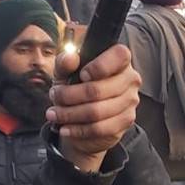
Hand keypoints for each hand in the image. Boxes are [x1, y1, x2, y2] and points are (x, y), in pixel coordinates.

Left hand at [48, 44, 139, 172]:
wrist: (84, 116)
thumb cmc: (76, 86)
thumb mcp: (65, 73)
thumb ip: (64, 63)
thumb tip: (70, 58)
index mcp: (119, 60)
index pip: (119, 55)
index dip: (99, 66)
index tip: (82, 75)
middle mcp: (130, 79)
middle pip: (99, 89)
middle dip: (69, 95)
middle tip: (54, 96)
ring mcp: (130, 101)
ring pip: (97, 111)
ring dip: (70, 114)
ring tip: (54, 113)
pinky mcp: (126, 121)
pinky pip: (101, 128)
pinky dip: (79, 129)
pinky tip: (65, 128)